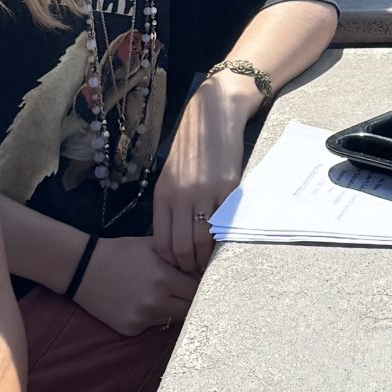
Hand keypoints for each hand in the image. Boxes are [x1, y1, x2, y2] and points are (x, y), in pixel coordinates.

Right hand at [77, 234, 199, 335]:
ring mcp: (142, 319)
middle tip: (184, 287)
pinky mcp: (130, 329)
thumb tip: (204, 263)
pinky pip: (153, 324)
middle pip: (190, 307)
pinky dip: (154, 315)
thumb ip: (180, 255)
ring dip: (174, 307)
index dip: (200, 282)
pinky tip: (143, 301)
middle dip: (190, 297)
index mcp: (163, 279)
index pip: (198, 288)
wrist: (82, 268)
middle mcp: (155, 303)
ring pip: (173, 318)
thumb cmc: (120, 252)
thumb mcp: (153, 245)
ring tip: (163, 293)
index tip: (197, 277)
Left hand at [151, 73, 255, 273]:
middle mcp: (181, 197)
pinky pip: (225, 223)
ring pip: (204, 241)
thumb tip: (175, 240)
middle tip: (198, 275)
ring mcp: (205, 193)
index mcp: (163, 195)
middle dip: (189, 267)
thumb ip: (171, 205)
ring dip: (208, 259)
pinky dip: (225, 240)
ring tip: (212, 265)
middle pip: (182, 247)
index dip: (171, 263)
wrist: (213, 116)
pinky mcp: (229, 188)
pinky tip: (226, 245)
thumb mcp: (171, 175)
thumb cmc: (192, 149)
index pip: (163, 243)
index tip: (181, 271)